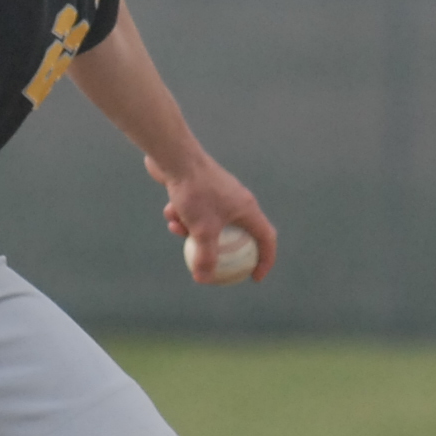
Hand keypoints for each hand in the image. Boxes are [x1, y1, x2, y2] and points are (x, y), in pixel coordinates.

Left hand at [147, 150, 278, 281]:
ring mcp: (219, 193)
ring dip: (193, 230)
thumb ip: (205, 257)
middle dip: (221, 249)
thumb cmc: (194, 191)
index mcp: (247, 208)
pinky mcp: (202, 188)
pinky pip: (196, 210)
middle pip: (237, 233)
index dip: (265, 260)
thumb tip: (204, 279)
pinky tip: (169, 214)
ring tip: (176, 229)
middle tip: (214, 268)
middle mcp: (237, 200)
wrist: (175, 155)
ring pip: (211, 222)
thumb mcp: (201, 230)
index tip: (254, 278)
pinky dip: (184, 215)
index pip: (266, 238)